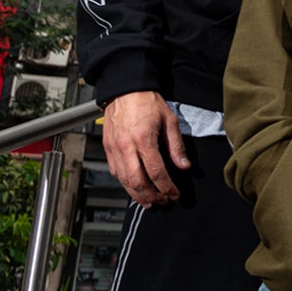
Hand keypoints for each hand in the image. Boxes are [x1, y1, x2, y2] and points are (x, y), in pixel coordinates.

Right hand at [103, 90, 187, 205]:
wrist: (124, 89)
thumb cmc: (146, 101)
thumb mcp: (169, 121)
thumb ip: (176, 146)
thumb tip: (184, 166)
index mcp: (143, 139)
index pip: (156, 172)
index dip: (167, 187)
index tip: (174, 194)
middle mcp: (126, 146)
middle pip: (137, 181)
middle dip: (151, 196)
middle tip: (163, 201)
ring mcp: (114, 148)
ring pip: (124, 180)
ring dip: (137, 194)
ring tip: (149, 201)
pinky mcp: (107, 148)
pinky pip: (115, 172)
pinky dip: (125, 184)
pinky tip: (134, 188)